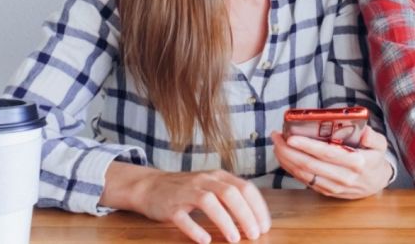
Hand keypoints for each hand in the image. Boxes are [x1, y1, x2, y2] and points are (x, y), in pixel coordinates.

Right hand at [101, 162, 269, 242]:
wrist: (150, 186)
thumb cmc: (187, 190)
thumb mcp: (211, 186)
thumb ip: (231, 197)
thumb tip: (256, 217)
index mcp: (218, 176)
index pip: (245, 187)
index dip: (258, 207)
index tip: (265, 225)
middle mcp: (204, 180)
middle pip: (230, 193)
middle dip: (246, 214)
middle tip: (255, 234)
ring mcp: (186, 192)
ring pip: (209, 202)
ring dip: (225, 221)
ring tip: (235, 239)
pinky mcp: (170, 206)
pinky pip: (183, 217)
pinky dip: (195, 229)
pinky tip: (205, 240)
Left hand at [272, 126, 392, 198]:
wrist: (377, 183)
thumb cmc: (375, 159)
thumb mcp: (380, 144)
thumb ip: (373, 136)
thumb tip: (364, 131)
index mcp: (356, 162)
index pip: (327, 153)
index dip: (307, 146)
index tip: (291, 137)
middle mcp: (343, 177)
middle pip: (310, 164)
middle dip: (288, 150)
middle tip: (276, 137)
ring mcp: (334, 187)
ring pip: (304, 174)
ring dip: (286, 160)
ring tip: (277, 145)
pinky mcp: (327, 191)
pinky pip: (305, 181)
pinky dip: (291, 169)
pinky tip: (284, 158)